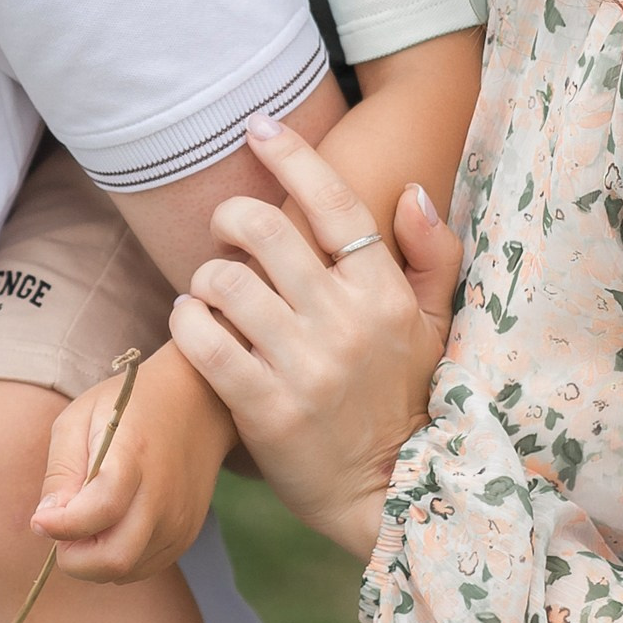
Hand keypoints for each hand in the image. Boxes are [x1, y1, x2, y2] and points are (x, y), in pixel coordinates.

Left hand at [31, 345, 236, 584]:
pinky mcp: (186, 536)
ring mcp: (179, 521)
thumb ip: (60, 472)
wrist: (197, 404)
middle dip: (74, 559)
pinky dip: (117, 559)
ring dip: (94, 560)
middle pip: (114, 560)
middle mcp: (162, 496)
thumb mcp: (79, 419)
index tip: (40, 520)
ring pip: (125, 572)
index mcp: (132, 457)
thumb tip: (45, 522)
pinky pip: (141, 568)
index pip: (99, 510)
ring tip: (89, 522)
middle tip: (63, 530)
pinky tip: (112, 526)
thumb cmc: (128, 408)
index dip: (61, 526)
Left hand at [170, 118, 462, 560]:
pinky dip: (186, 323)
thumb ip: (433, 254)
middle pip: (264, 231)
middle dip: (230, 219)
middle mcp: (345, 321)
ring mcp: (304, 365)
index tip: (259, 128)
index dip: (292, 156)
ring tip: (211, 292)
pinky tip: (192, 324)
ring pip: (225, 282)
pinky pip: (204, 343)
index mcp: (385, 294)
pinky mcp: (265, 408)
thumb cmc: (405, 400)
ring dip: (205, 277)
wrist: (389, 494)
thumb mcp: (437, 327)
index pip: (333, 204)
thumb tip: (412, 190)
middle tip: (226, 233)